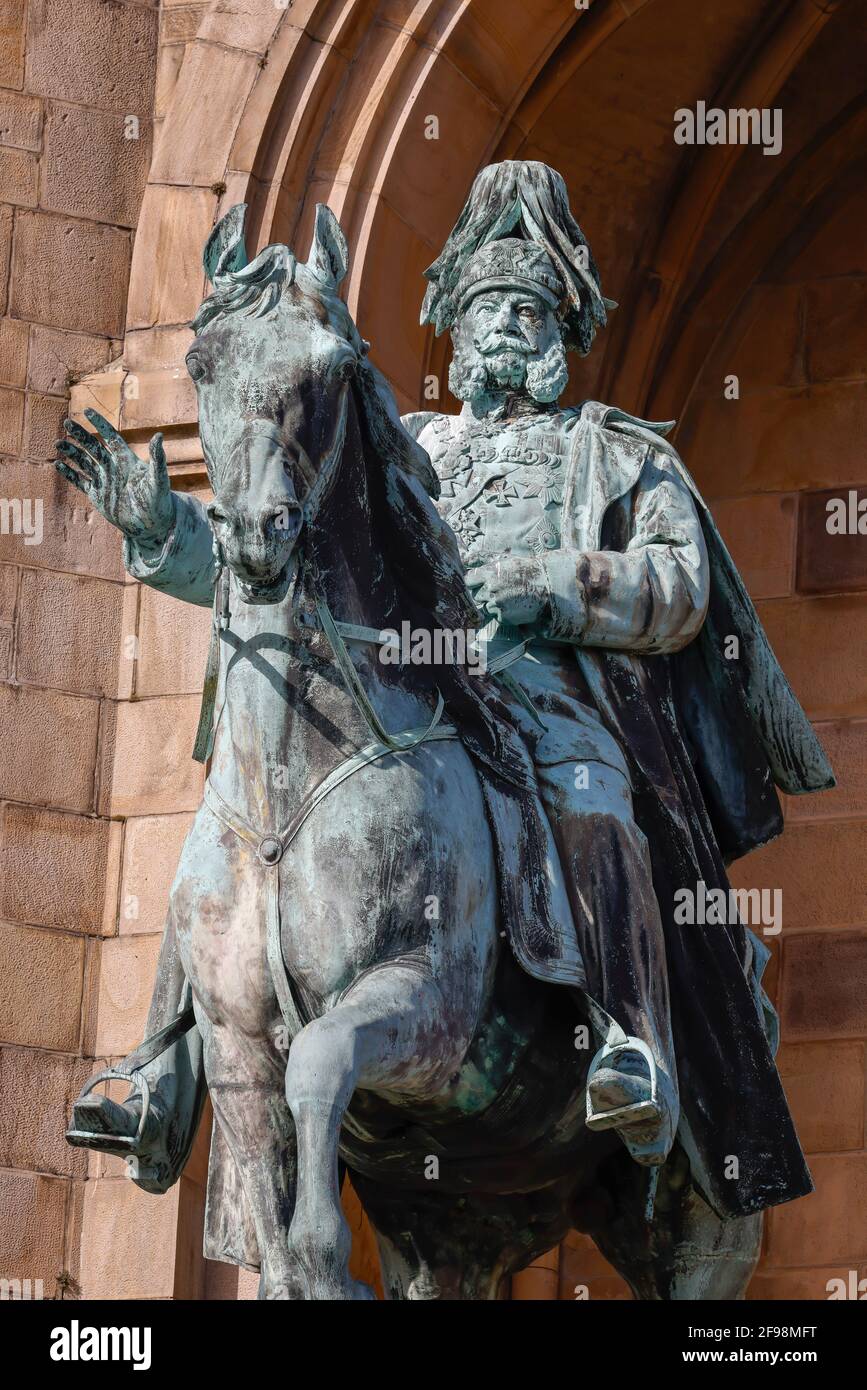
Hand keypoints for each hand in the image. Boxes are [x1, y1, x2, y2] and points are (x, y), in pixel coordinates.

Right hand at [55, 408, 174, 546]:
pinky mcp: (97, 494)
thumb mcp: (159, 479)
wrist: (151, 526)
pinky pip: (80, 481)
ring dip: (71, 452)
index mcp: (127, 459)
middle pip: (93, 446)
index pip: (111, 437)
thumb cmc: (159, 501)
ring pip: (84, 462)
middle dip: (80, 435)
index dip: (100, 424)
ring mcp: (104, 480)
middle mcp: (113, 467)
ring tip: (58, 443)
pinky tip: (58, 465)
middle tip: (67, 422)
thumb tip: (159, 435)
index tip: (87, 411)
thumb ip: (157, 458)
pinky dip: (69, 474)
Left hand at [467, 557, 549, 625]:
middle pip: (476, 595)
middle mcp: (492, 588)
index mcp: (490, 573)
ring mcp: (497, 603)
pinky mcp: (504, 616)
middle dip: (484, 593)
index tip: (481, 582)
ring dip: (494, 604)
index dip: (474, 582)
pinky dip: (503, 613)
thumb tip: (463, 558)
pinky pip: (496, 616)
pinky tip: (514, 605)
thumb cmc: (524, 570)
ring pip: (486, 607)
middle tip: (501, 589)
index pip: (468, 581)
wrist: (547, 585)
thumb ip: (481, 558)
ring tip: (510, 597)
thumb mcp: (503, 560)